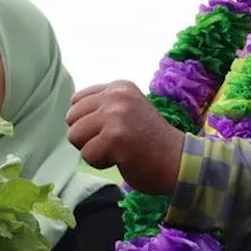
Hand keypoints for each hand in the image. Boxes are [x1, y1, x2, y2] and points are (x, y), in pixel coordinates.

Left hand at [66, 81, 184, 195]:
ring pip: (75, 136)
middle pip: (72, 119)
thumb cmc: (151, 143)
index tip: (113, 131)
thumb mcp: (128, 111)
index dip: (88, 122)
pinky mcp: (115, 137)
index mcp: (118, 87)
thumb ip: (103, 107)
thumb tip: (71, 116)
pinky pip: (87, 155)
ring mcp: (116, 115)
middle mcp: (116, 96)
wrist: (179, 162)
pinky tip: (122, 159)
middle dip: (87, 136)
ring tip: (117, 150)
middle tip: (114, 143)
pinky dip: (101, 163)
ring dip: (92, 150)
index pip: (77, 102)